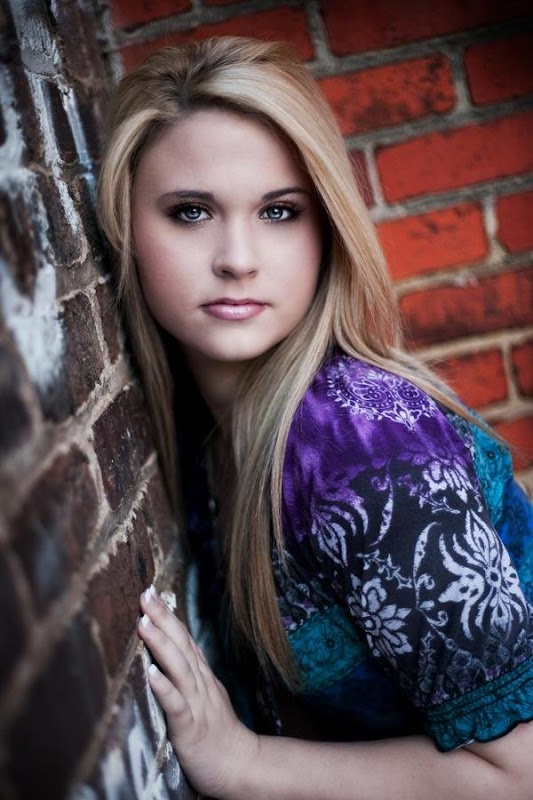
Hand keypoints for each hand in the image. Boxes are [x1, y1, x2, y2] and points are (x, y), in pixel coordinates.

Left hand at [138, 586, 257, 798]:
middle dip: (163, 618)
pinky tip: (152, 674)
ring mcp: (197, 703)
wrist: (240, 766)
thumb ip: (192, 670)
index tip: (151, 592)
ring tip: (144, 622)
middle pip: (181, 644)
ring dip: (161, 643)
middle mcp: (200, 683)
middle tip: (146, 594)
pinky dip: (165, 687)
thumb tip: (175, 646)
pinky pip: (178, 705)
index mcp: (201, 676)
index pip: (184, 638)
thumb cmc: (217, 732)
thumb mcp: (206, 694)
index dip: (168, 615)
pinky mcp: (191, 727)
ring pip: (179, 667)